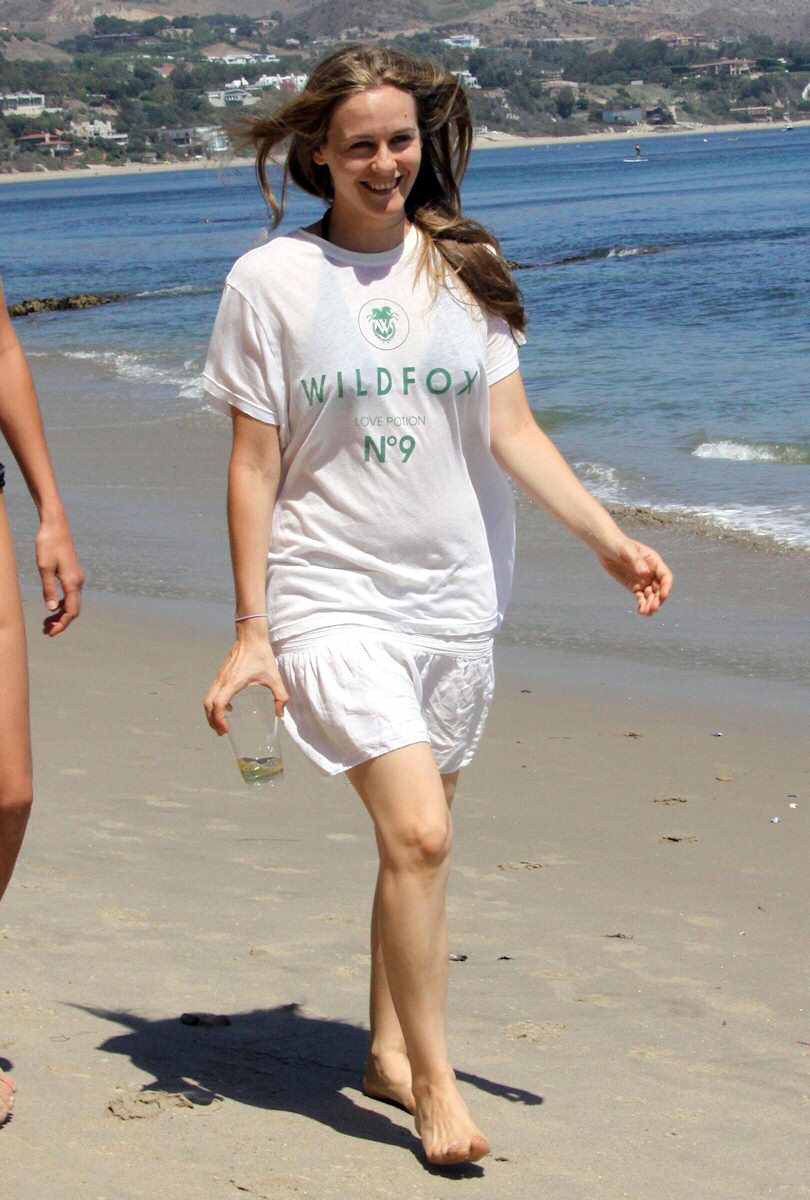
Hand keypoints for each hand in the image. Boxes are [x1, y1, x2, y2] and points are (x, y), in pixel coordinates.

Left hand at [36, 517, 82, 635]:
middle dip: (61, 622)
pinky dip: (63, 604)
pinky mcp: (73, 573)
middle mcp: (78, 581)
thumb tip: (51, 609)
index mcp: (72, 582)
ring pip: (73, 602)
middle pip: (74, 609)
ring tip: (47, 622)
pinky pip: (71, 594)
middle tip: (46, 630)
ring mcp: (77, 577)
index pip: (71, 611)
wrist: (56, 525)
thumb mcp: (44, 568)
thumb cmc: (48, 544)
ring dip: (61, 614)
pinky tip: (53, 606)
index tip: (50, 633)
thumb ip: (48, 589)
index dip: (62, 624)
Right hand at [204, 633, 288, 734]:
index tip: (226, 729)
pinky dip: (214, 703)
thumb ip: (280, 696)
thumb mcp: (274, 677)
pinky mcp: (220, 674)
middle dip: (212, 720)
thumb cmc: (261, 655)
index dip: (218, 719)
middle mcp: (222, 680)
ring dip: (211, 713)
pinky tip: (228, 708)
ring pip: (207, 698)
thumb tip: (279, 714)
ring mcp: (219, 676)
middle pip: (208, 704)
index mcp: (233, 682)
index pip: (218, 704)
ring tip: (220, 724)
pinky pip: (211, 692)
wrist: (250, 636)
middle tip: (222, 732)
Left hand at [596, 537, 672, 615]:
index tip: (663, 596)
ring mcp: (643, 580)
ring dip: (650, 604)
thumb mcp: (626, 550)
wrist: (604, 547)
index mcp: (653, 561)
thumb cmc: (617, 544)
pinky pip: (640, 597)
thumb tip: (646, 574)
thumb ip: (636, 561)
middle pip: (659, 588)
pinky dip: (642, 605)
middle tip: (653, 608)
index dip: (666, 586)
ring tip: (646, 613)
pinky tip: (641, 612)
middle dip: (658, 599)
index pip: (665, 576)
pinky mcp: (633, 586)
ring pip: (651, 595)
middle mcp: (651, 572)